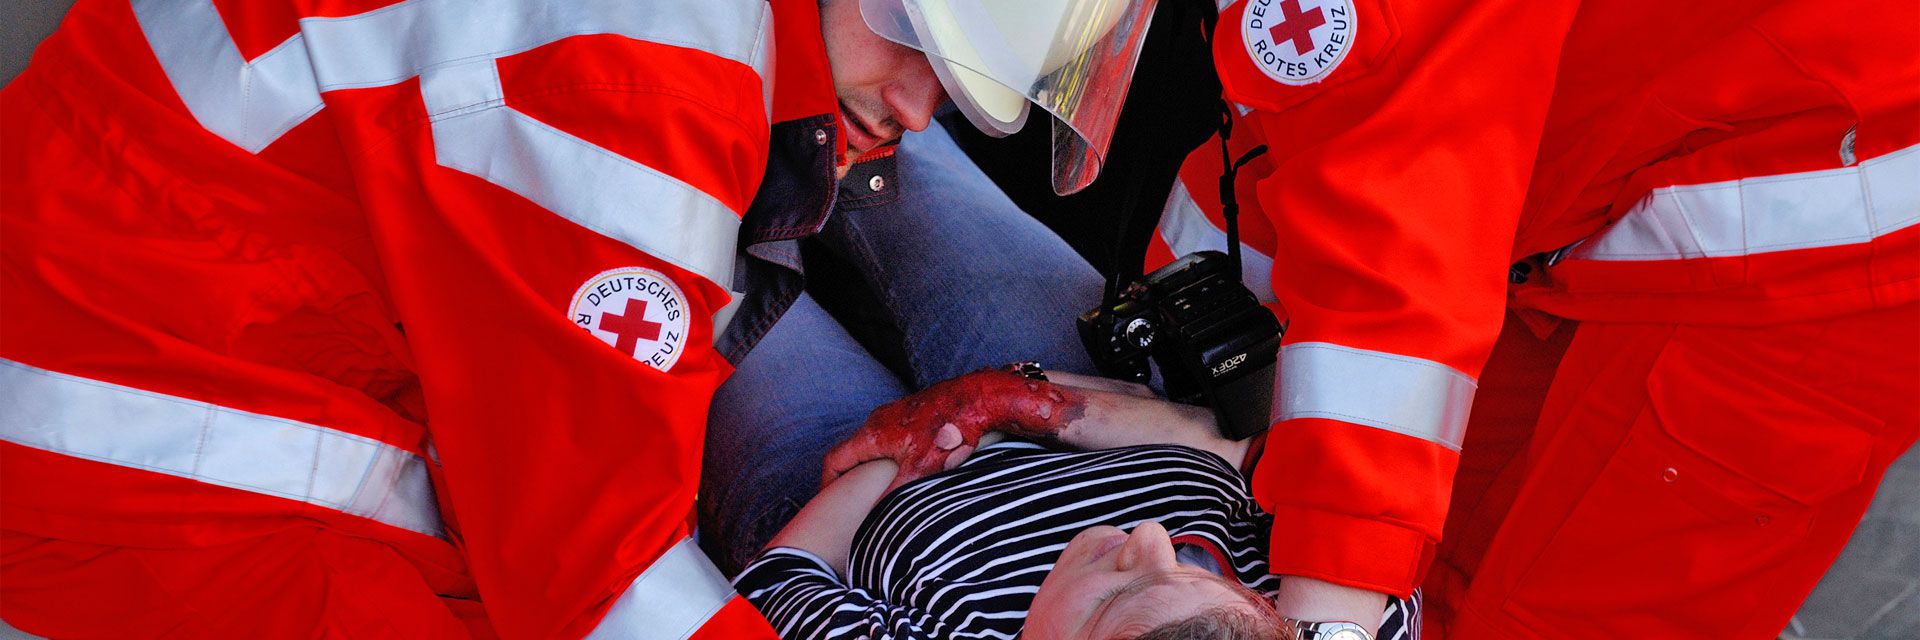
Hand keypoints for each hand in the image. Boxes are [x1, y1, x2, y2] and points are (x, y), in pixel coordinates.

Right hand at [821, 367, 1085, 490]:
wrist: (984, 396)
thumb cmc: (951, 430)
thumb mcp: (921, 470)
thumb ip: (894, 498)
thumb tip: (876, 525)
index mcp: (872, 433)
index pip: (834, 461)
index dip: (827, 486)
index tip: (827, 505)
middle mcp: (880, 419)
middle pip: (854, 453)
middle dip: (852, 479)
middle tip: (854, 503)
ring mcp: (900, 413)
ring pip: (878, 445)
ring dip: (876, 467)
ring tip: (882, 491)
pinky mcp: (920, 412)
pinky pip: (897, 438)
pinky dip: (896, 456)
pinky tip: (915, 471)